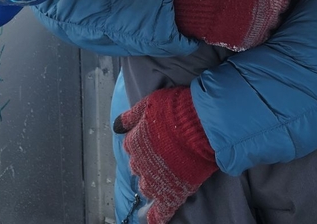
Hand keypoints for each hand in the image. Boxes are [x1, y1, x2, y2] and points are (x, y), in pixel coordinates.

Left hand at [113, 87, 216, 223]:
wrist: (200, 124)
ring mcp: (155, 180)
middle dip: (146, 165)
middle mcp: (140, 163)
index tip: (151, 143)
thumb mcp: (148, 104)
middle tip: (161, 158)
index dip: (141, 146)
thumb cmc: (176, 109)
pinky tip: (154, 221)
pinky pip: (161, 211)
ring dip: (153, 184)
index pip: (131, 147)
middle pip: (138, 168)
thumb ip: (131, 116)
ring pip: (147, 187)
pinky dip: (157, 217)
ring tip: (163, 180)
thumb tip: (116, 126)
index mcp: (134, 142)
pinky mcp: (171, 193)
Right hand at [174, 0, 292, 50]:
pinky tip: (249, 27)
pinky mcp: (256, 37)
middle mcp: (275, 2)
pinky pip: (264, 34)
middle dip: (275, 0)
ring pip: (276, 19)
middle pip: (284, 1)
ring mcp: (267, 22)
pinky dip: (258, 31)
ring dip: (268, 16)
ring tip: (254, 14)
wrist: (203, 6)